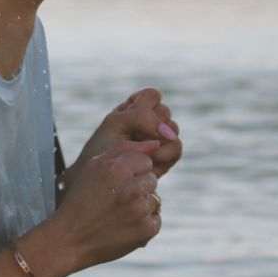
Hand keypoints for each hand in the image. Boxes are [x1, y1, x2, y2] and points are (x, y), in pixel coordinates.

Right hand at [43, 137, 162, 275]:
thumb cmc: (81, 200)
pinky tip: (124, 226)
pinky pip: (155, 219)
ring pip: (154, 199)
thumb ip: (124, 149)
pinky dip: (143, 223)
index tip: (116, 183)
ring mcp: (140, 210)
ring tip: (118, 214)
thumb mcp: (93, 167)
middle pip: (152, 179)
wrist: (71, 240)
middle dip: (138, 187)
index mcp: (117, 168)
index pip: (145, 161)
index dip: (131, 172)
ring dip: (141, 205)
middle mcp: (132, 188)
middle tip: (116, 200)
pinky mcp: (146, 229)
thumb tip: (156, 143)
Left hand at [69, 87, 183, 183]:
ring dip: (156, 140)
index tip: (130, 119)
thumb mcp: (114, 123)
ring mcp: (160, 139)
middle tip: (133, 138)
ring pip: (173, 129)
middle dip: (149, 125)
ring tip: (139, 152)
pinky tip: (148, 162)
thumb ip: (142, 117)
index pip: (152, 96)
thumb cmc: (102, 149)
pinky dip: (163, 154)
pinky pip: (176, 148)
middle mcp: (149, 122)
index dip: (146, 106)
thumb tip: (171, 134)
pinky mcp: (166, 157)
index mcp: (133, 108)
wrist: (101, 181)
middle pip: (165, 111)